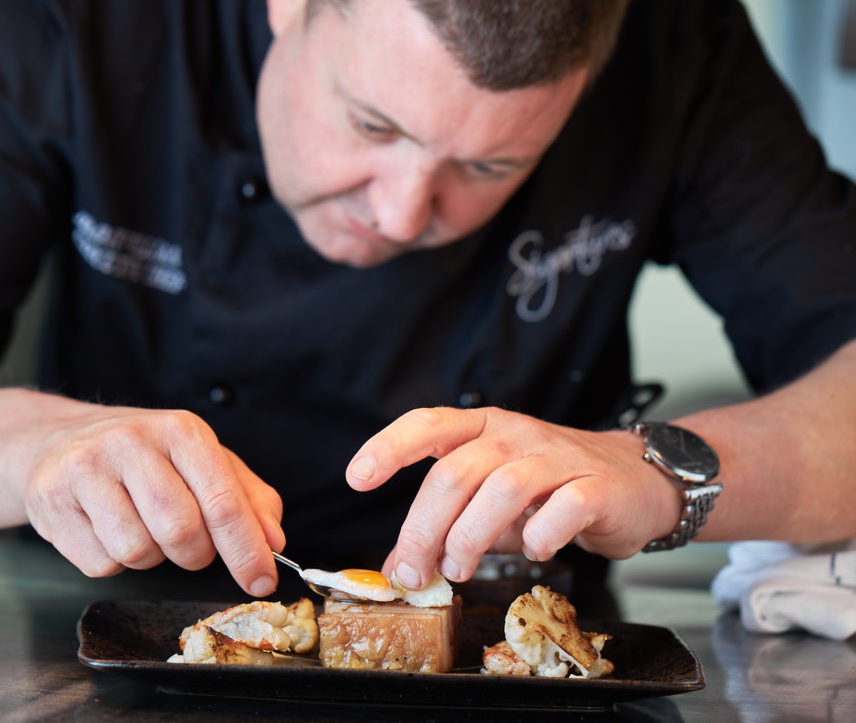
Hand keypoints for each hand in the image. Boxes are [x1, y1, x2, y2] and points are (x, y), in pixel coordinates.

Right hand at [23, 407, 284, 596]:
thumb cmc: (141, 455)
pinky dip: (112, 561)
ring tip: (140, 525)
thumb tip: (273, 539)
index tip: (262, 580)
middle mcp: (132, 442)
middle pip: (181, 531)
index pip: (223, 500)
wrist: (56, 440)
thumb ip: (246, 496)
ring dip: (150, 556)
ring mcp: (87, 467)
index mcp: (180, 430)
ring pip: (138, 552)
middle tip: (189, 545)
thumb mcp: (201, 460)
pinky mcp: (52, 498)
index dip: (246, 549)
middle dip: (194, 555)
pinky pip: (100, 563)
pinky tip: (105, 528)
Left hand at [345, 407, 680, 588]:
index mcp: (483, 428)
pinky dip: (539, 536)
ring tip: (461, 567)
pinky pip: (562, 508)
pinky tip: (533, 551)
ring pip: (501, 488)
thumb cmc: (553, 489)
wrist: (637, 483)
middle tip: (414, 570)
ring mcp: (557, 456)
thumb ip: (447, 526)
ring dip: (471, 535)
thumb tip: (398, 569)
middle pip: (455, 472)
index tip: (357, 477)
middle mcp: (515, 434)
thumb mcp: (491, 500)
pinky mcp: (595, 486)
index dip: (389, 447)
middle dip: (424, 527)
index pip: (428, 424)